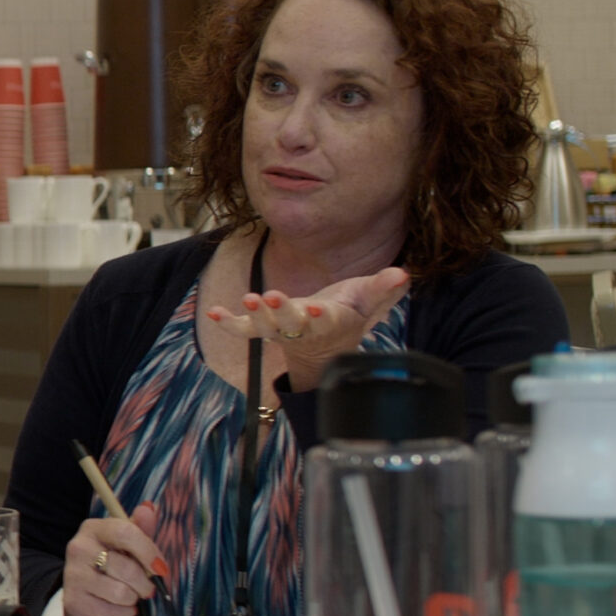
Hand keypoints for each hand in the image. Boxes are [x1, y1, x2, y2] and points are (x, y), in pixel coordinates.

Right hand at [63, 504, 168, 615]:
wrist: (80, 591)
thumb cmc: (110, 564)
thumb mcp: (124, 544)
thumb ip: (139, 527)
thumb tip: (148, 508)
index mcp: (93, 529)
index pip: (126, 532)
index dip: (149, 552)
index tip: (161, 568)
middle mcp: (79, 548)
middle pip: (127, 568)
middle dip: (145, 583)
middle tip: (146, 587)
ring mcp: (74, 575)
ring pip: (121, 592)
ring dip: (133, 598)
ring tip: (129, 595)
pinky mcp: (75, 600)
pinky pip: (113, 611)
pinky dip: (123, 613)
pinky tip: (118, 606)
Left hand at [205, 267, 408, 393]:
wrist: (328, 342)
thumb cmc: (350, 312)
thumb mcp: (370, 300)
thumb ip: (384, 288)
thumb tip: (403, 274)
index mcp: (331, 322)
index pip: (325, 320)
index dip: (318, 315)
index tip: (313, 308)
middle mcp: (304, 330)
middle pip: (291, 323)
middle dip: (281, 311)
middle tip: (271, 296)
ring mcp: (281, 331)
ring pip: (267, 327)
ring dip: (256, 314)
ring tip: (248, 298)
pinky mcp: (263, 327)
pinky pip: (243, 329)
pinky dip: (228, 322)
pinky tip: (212, 312)